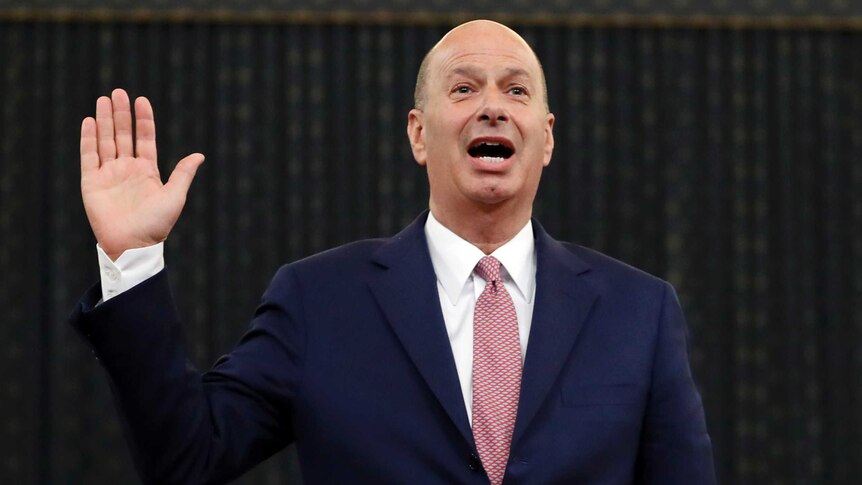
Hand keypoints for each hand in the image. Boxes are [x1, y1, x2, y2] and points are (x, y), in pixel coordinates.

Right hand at [80, 89, 203, 260]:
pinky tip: (90, 121)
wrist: (133, 244)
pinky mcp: (92, 183)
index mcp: (148, 171)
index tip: (142, 100)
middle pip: (123, 135)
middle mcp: (127, 169)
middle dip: (121, 114)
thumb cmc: (157, 224)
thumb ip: (183, 173)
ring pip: (105, 141)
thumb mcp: (175, 196)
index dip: (143, 120)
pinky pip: (89, 156)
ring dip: (104, 120)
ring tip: (104, 99)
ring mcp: (109, 175)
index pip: (145, 139)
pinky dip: (88, 139)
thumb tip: (199, 155)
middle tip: (119, 92)